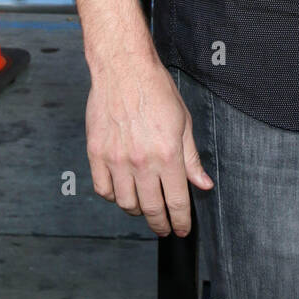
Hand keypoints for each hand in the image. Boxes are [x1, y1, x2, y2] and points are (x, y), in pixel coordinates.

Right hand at [86, 54, 213, 236]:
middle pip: (151, 208)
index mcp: (168, 154)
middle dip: (160, 223)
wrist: (124, 69)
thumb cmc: (156, 90)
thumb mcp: (184, 122)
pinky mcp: (96, 153)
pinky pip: (103, 189)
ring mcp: (116, 159)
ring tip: (144, 207)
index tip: (182, 229)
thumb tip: (202, 184)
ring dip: (137, 211)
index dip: (181, 221)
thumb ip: (191, 158)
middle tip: (164, 228)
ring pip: (125, 203)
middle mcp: (142, 161)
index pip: (176, 201)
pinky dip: (114, 196)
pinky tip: (122, 191)